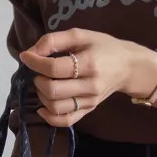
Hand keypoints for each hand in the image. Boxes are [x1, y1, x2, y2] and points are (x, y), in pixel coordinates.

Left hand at [20, 29, 141, 126]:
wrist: (129, 66)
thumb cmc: (104, 47)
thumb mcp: (81, 35)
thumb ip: (54, 40)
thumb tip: (30, 53)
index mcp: (89, 63)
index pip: (54, 68)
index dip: (34, 62)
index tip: (26, 56)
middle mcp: (90, 86)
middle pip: (53, 90)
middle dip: (38, 80)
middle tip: (40, 71)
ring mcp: (90, 101)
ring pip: (56, 107)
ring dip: (42, 96)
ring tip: (45, 84)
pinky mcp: (90, 110)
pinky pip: (66, 121)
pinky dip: (50, 118)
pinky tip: (43, 108)